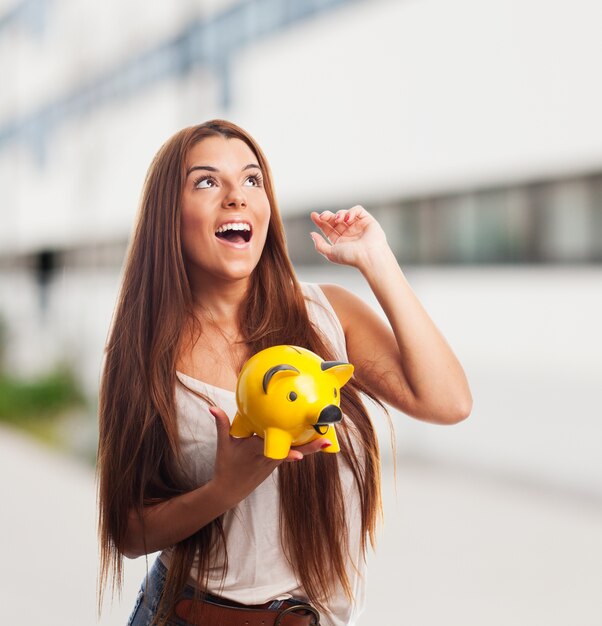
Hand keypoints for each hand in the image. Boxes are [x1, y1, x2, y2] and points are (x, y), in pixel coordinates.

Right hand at [209, 407, 330, 507]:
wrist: (229, 490)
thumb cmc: (226, 466)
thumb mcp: (223, 444)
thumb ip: (222, 424)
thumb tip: (212, 408)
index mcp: (256, 450)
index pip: (273, 449)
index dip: (288, 452)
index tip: (300, 455)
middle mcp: (268, 457)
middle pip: (291, 451)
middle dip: (309, 448)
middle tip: (326, 442)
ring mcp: (274, 462)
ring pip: (294, 452)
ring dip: (310, 447)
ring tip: (326, 441)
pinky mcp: (275, 463)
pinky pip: (290, 453)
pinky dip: (301, 448)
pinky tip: (315, 441)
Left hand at [310, 206, 387, 269]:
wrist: (369, 256)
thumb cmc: (351, 257)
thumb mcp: (330, 253)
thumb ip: (320, 245)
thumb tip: (312, 234)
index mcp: (340, 241)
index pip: (328, 229)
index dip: (320, 222)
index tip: (313, 215)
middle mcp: (349, 234)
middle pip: (335, 220)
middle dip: (327, 216)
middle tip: (323, 216)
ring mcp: (358, 226)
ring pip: (345, 214)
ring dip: (339, 214)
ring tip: (337, 219)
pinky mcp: (367, 220)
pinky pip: (358, 210)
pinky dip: (351, 211)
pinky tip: (347, 219)